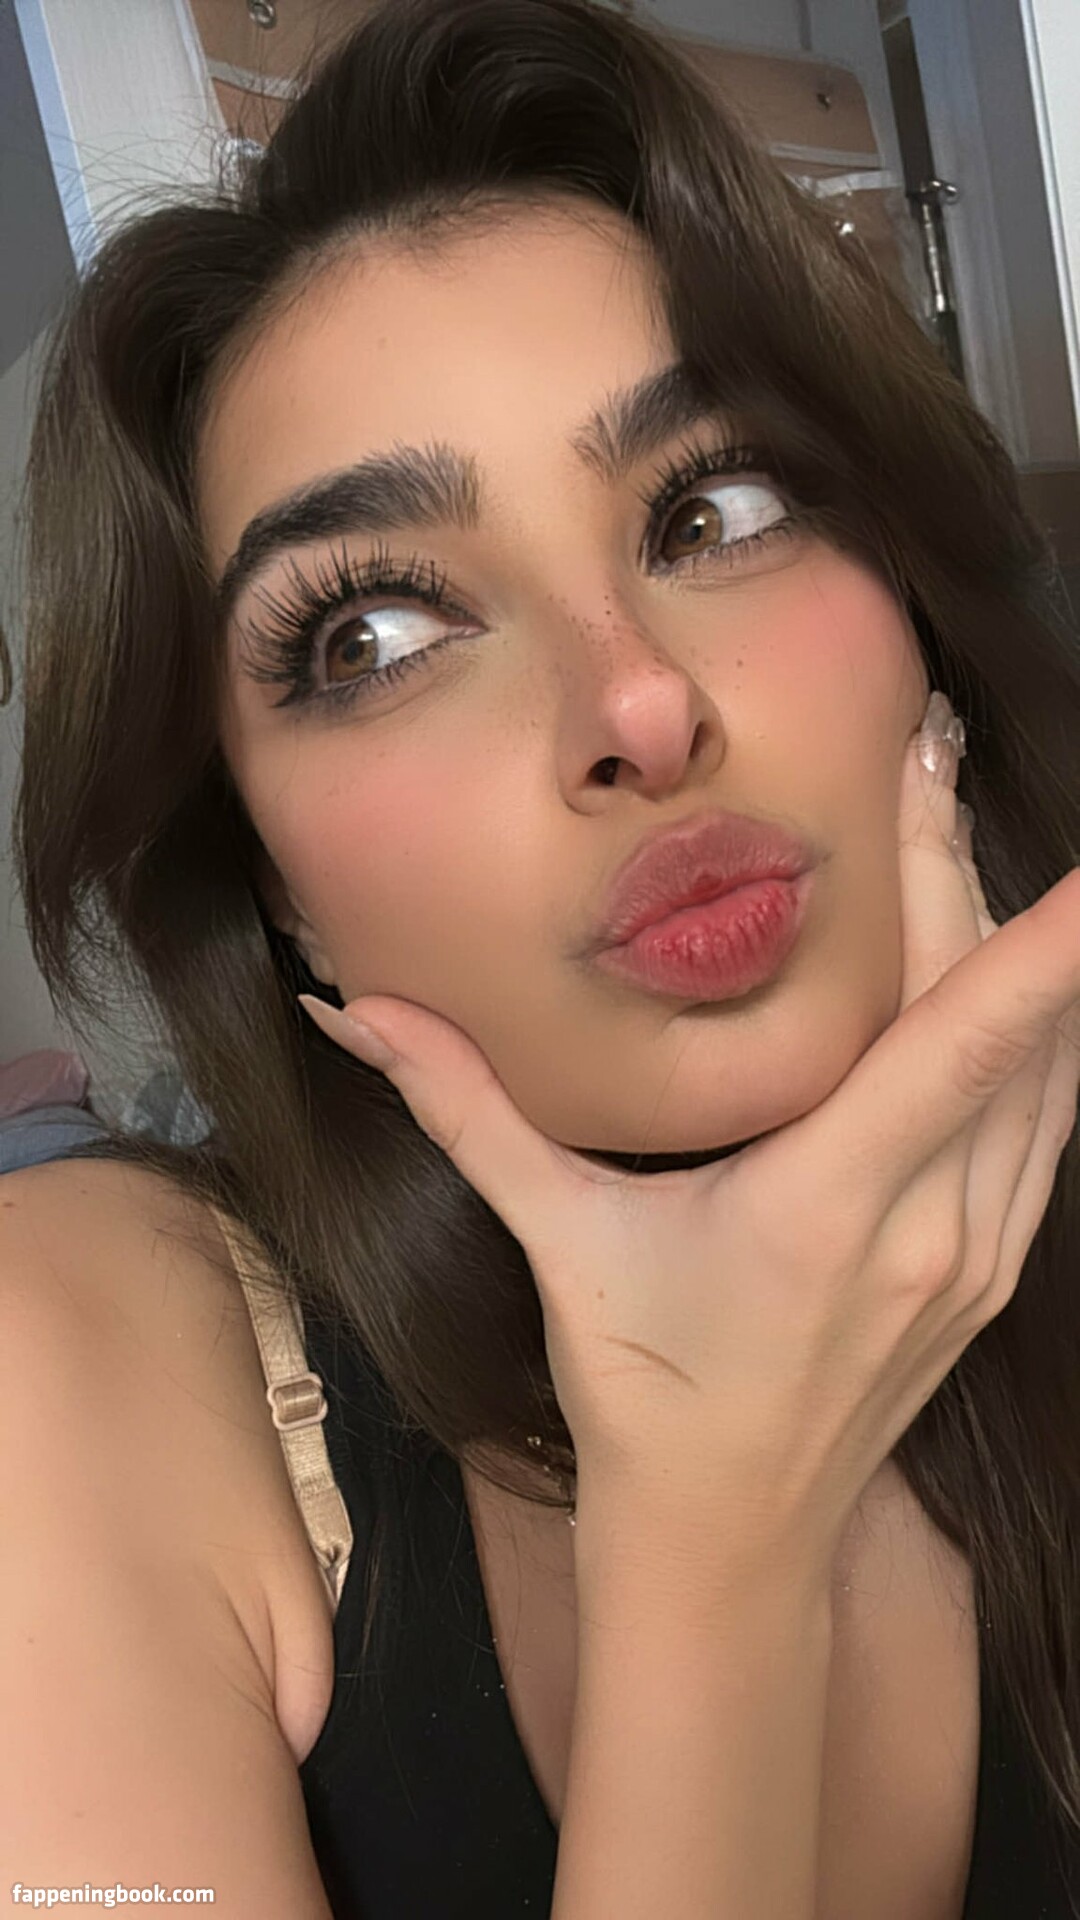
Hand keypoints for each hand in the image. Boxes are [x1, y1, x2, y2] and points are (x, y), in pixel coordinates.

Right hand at [299, 710, 1079, 1581]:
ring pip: (1049, 1070)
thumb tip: (352, 1010)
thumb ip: (463, 1112)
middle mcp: (931, 1221)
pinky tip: (1018, 966)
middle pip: (999, 1020)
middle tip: (930, 748)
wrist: (732, 1544)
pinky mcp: (996, 1268)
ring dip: (1025, 948)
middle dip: (982, 875)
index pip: (964, 1041)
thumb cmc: (641, 1392)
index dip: (1042, 943)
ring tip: (960, 822)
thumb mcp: (557, 1243)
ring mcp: (980, 1250)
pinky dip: (1042, 1032)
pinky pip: (1049, 1122)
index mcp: (829, 1204)